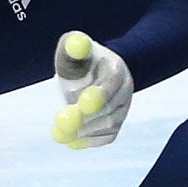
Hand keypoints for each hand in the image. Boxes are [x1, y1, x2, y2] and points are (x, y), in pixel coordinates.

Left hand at [50, 31, 132, 148]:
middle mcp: (125, 88)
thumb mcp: (75, 48)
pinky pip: (108, 137)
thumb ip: (73, 47)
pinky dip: (90, 141)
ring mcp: (124, 108)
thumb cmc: (81, 59)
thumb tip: (75, 45)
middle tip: (62, 123)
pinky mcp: (118, 124)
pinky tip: (72, 141)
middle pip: (110, 107)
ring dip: (85, 129)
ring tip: (61, 132)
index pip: (113, 81)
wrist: (96, 72)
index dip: (99, 93)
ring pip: (109, 124)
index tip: (81, 103)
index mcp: (117, 67)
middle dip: (86, 117)